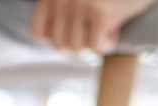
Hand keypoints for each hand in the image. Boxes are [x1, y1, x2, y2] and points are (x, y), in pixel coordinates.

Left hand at [29, 0, 157, 53]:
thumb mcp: (84, 0)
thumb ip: (64, 12)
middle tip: (98, 30)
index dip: (58, 38)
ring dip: (96, 43)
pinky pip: (97, 48)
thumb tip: (55, 44)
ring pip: (77, 49)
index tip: (78, 32)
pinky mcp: (101, 13)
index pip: (39, 33)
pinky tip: (118, 26)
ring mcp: (80, 3)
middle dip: (81, 43)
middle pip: (60, 45)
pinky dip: (109, 44)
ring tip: (109, 24)